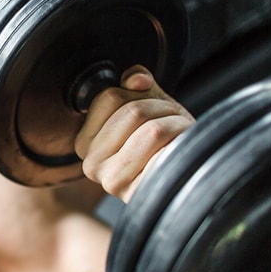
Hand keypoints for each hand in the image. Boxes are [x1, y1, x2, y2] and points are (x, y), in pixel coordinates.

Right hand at [74, 66, 193, 201]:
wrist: (185, 181)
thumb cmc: (163, 144)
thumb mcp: (147, 106)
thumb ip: (136, 85)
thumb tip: (136, 79)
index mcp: (85, 141)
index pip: (109, 97)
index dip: (140, 92)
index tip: (153, 104)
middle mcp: (91, 162)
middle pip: (132, 110)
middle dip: (163, 107)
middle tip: (174, 118)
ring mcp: (112, 180)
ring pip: (151, 130)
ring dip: (176, 123)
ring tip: (180, 132)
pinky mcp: (138, 192)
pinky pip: (165, 152)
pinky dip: (181, 141)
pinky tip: (181, 150)